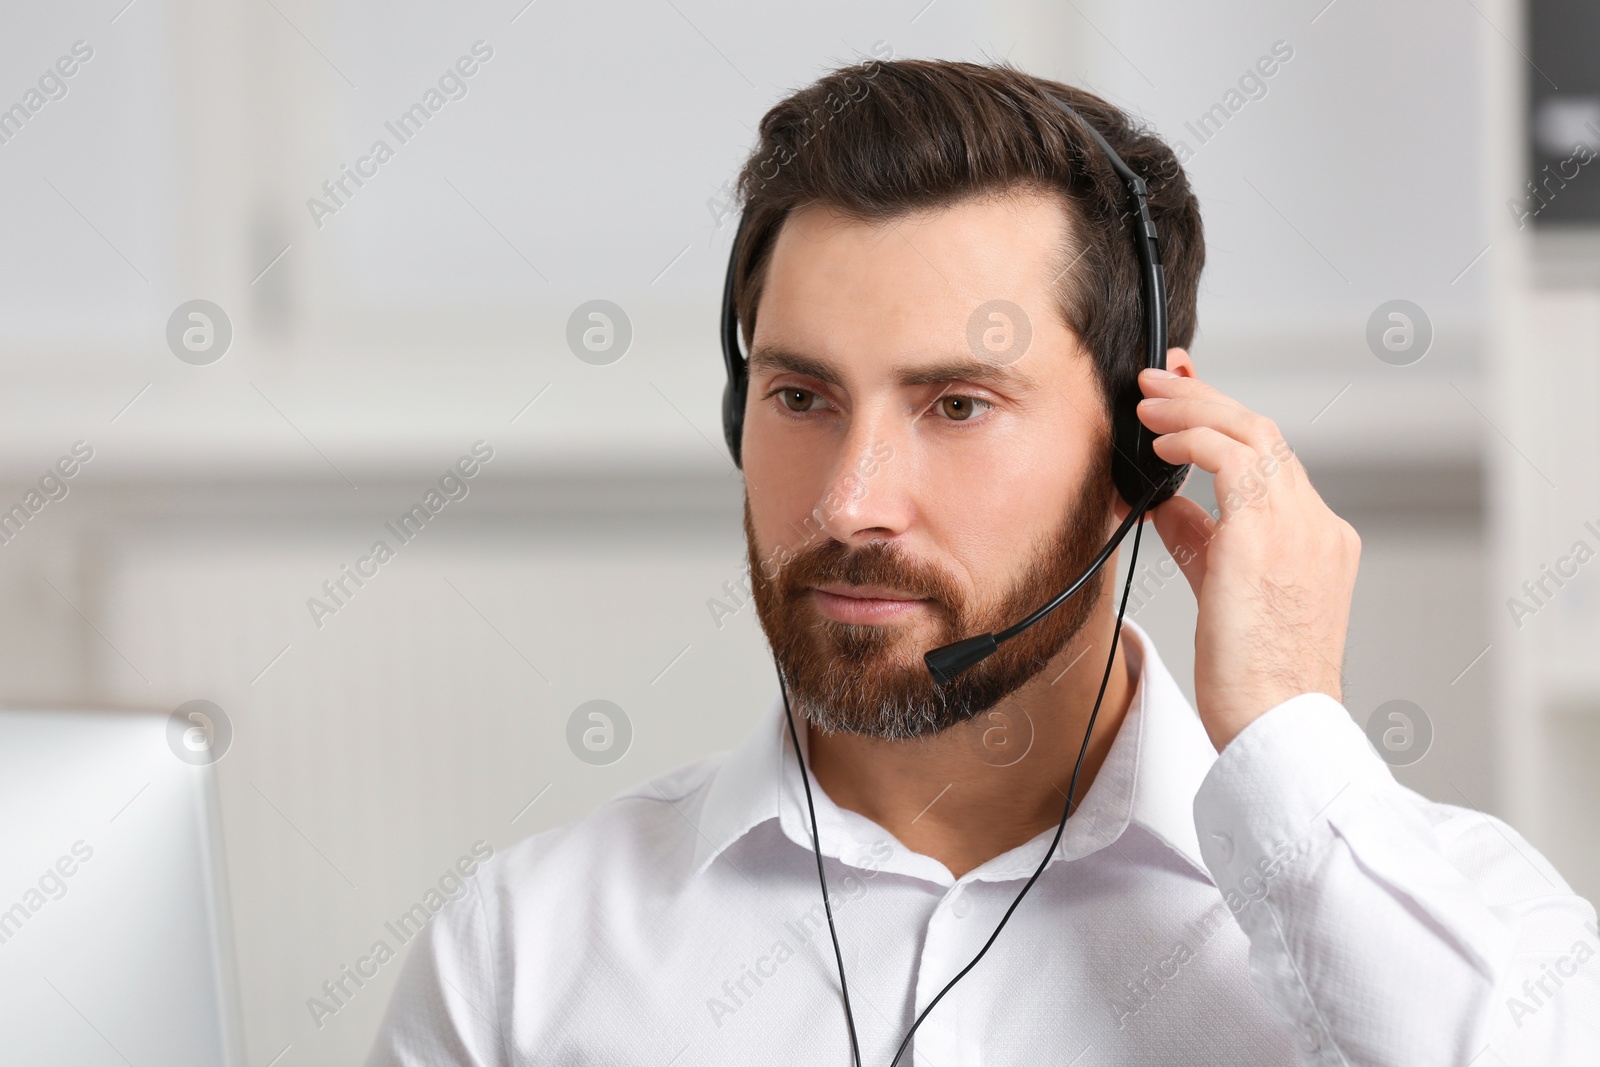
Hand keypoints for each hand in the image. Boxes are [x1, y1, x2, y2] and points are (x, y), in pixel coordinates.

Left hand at [1132, 359, 1360, 751]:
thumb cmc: (1253, 679)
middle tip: (1160, 377)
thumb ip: (1201, 540)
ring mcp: (1298, 527)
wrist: (1279, 727)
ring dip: (1193, 406)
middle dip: (1206, 395)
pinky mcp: (1265, 537)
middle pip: (1264, 432)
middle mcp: (1317, 525)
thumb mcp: (1224, 591)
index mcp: (1317, 539)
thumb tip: (1167, 502)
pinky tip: (1160, 440)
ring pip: (1251, 431)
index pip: (1270, 457)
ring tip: (1147, 401)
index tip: (1184, 395)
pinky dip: (1193, 437)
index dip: (1224, 419)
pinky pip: (1231, 458)